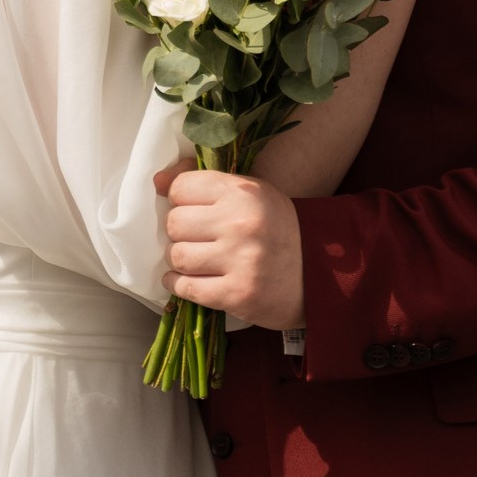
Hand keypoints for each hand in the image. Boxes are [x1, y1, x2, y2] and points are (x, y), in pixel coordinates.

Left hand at [156, 163, 304, 328]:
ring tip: (194, 259)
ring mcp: (239, 260)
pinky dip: (178, 285)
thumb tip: (157, 182)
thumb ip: (204, 183)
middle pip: (175, 223)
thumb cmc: (277, 228)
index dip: (180, 200)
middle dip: (178, 232)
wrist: (319, 272)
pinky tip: (185, 280)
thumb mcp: (250, 193)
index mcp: (243, 192)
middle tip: (194, 238)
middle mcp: (240, 223)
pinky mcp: (237, 294)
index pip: (181, 188)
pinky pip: (187, 288)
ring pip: (177, 256)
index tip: (191, 209)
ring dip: (179, 260)